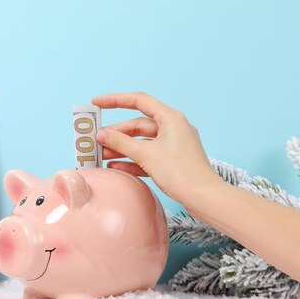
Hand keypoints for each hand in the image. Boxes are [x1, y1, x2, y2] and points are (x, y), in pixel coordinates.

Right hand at [92, 92, 221, 206]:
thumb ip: (121, 142)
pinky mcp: (171, 161)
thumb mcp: (146, 155)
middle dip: (116, 133)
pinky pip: (147, 156)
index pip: (138, 101)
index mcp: (171, 118)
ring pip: (141, 141)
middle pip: (137, 125)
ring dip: (121, 147)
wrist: (204, 198)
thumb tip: (101, 135)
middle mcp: (173, 128)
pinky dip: (131, 160)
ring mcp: (172, 145)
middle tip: (96, 140)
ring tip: (101, 154)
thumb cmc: (182, 172)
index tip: (96, 103)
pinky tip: (115, 166)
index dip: (115, 100)